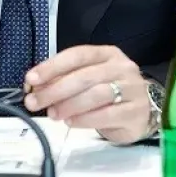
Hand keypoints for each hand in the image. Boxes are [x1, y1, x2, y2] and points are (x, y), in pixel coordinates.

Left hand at [24, 45, 149, 144]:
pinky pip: (107, 114)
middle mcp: (122, 68)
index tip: (32, 79)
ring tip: (53, 114)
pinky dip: (84, 119)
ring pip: (96, 94)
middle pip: (84, 76)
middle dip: (55, 89)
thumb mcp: (89, 80)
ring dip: (69, 105)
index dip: (53, 66)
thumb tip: (36, 87)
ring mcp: (132, 89)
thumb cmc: (111, 93)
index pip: (78, 54)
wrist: (143, 112)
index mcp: (108, 54)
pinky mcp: (135, 112)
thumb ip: (64, 80)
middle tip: (35, 102)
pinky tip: (71, 122)